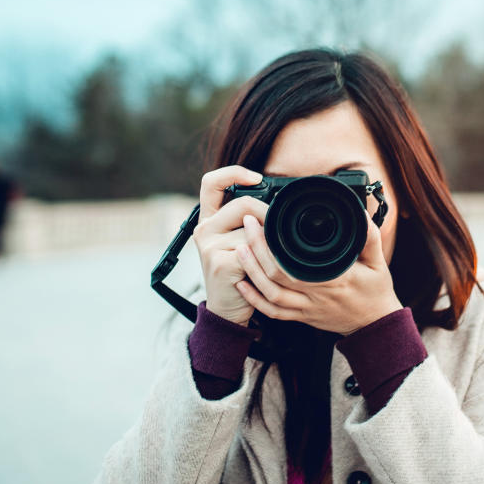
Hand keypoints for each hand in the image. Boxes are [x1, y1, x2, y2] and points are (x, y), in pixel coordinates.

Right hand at [192, 166, 266, 325]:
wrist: (228, 310)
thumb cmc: (240, 274)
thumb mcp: (240, 243)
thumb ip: (249, 222)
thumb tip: (278, 204)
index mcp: (208, 220)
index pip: (211, 182)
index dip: (233, 173)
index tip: (256, 177)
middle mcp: (204, 230)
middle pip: (243, 204)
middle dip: (268, 215)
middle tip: (279, 231)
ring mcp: (210, 246)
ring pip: (253, 229)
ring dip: (270, 244)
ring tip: (271, 259)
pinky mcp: (221, 263)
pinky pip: (254, 250)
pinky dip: (267, 259)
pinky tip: (265, 271)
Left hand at [235, 212, 403, 334]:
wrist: (375, 325)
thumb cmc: (376, 291)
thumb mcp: (378, 262)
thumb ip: (369, 237)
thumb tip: (360, 213)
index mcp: (335, 279)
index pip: (296, 263)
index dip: (274, 245)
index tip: (264, 221)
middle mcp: (317, 295)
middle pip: (277, 276)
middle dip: (257, 250)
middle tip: (247, 226)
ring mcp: (307, 309)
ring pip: (271, 295)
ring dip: (252, 273)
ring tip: (239, 250)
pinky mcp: (302, 318)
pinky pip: (273, 312)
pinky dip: (254, 299)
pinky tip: (242, 284)